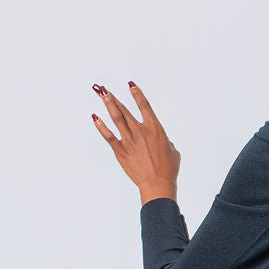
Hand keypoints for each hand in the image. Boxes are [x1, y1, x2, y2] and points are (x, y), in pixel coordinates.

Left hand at [91, 81, 181, 202]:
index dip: (137, 94)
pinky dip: (101, 126)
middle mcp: (140, 131)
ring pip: (116, 118)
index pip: (144, 106)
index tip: (130, 85)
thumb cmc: (168, 169)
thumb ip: (166, 141)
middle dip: (114, 97)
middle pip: (125, 110)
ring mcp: (129, 141)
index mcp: (155, 129)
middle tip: (104, 88)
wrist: (158, 184)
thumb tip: (163, 141)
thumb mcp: (173, 151)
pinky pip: (109, 136)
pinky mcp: (121, 151)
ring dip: (108, 104)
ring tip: (101, 95)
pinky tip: (95, 117)